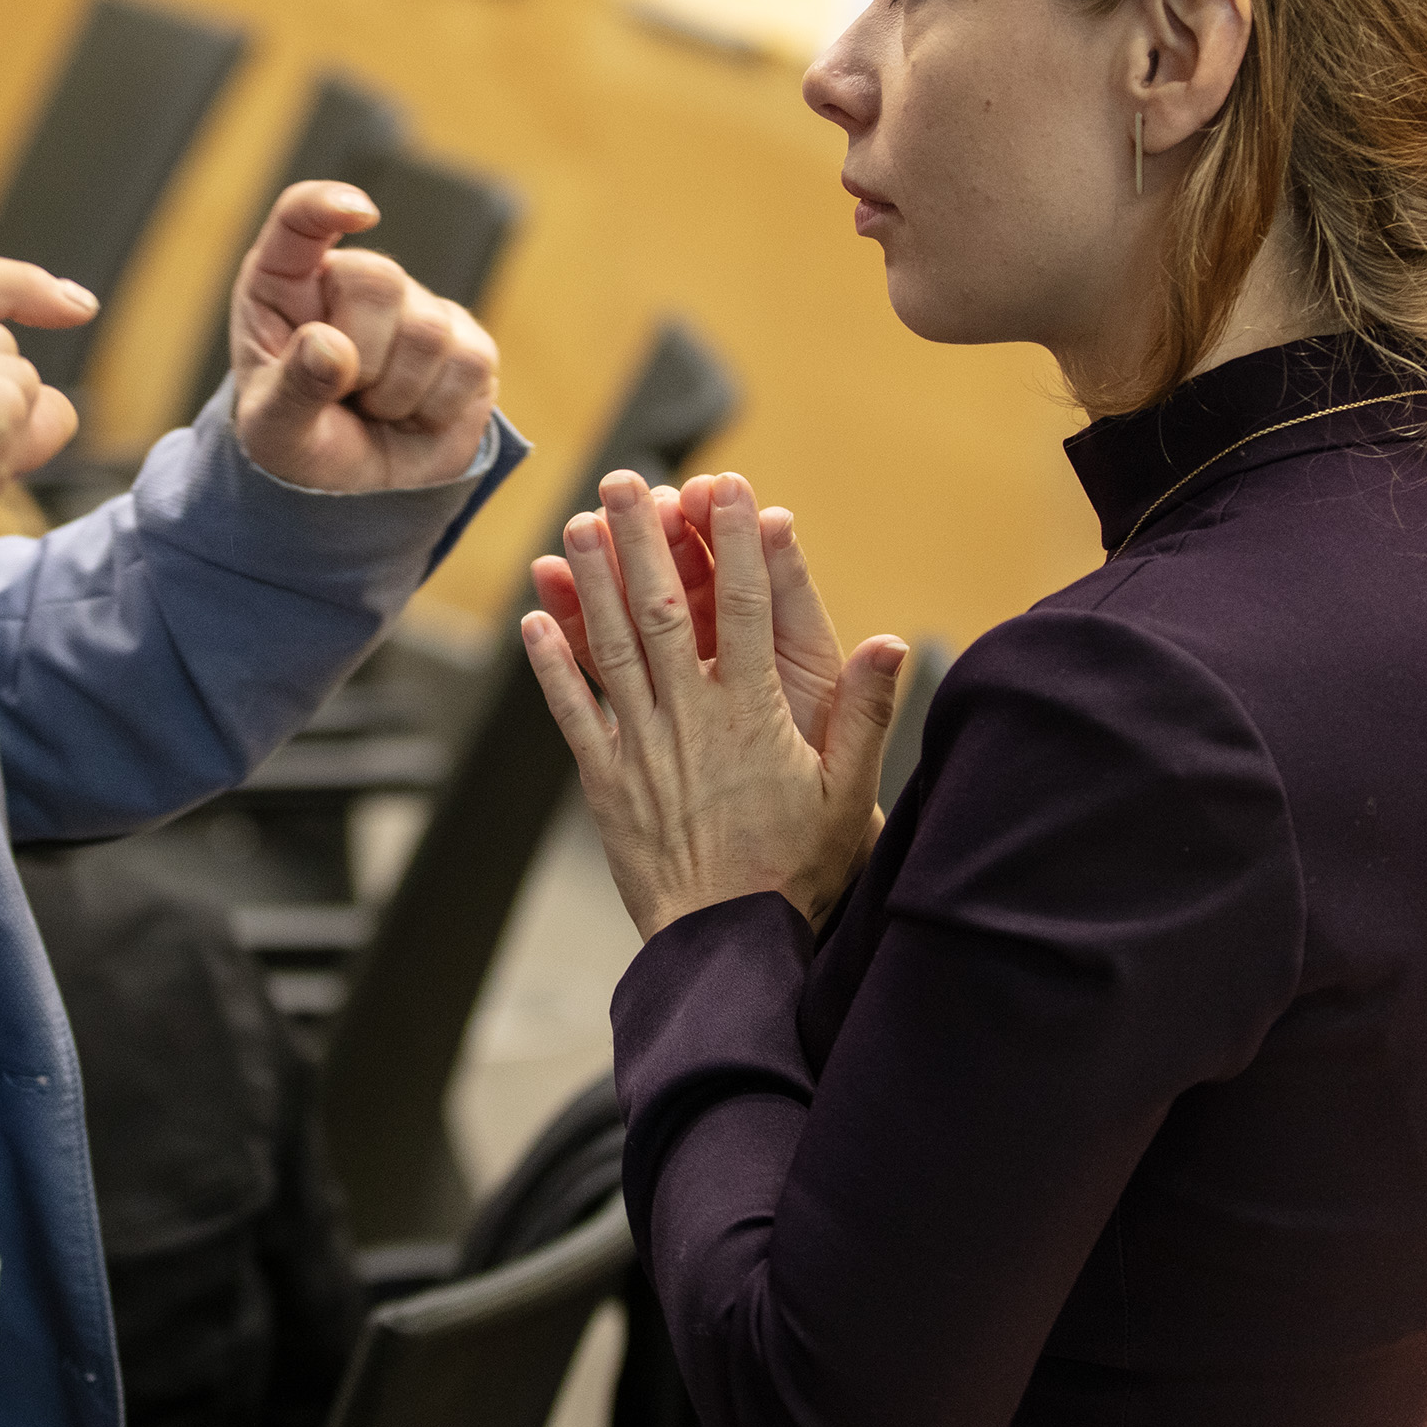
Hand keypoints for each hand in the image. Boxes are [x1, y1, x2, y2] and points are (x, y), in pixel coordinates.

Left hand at [228, 181, 501, 493]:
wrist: (352, 494)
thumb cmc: (298, 445)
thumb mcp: (273, 430)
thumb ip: (293, 388)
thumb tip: (331, 345)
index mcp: (285, 284)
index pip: (299, 221)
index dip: (326, 205)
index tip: (357, 213)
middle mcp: (351, 281)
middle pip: (379, 279)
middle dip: (363, 357)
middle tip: (345, 396)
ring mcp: (414, 307)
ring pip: (428, 329)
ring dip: (398, 393)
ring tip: (376, 408)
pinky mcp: (466, 343)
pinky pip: (469, 362)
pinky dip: (438, 408)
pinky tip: (414, 415)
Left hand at [519, 469, 907, 939]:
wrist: (727, 945)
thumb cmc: (797, 872)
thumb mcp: (848, 793)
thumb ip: (865, 714)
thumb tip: (891, 640)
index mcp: (752, 715)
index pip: (741, 609)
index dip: (732, 543)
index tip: (725, 488)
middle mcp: (691, 719)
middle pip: (661, 611)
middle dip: (643, 540)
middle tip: (626, 481)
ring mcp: (642, 748)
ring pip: (611, 648)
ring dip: (590, 583)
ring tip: (576, 524)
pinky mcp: (605, 782)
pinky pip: (573, 713)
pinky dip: (552, 665)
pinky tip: (535, 617)